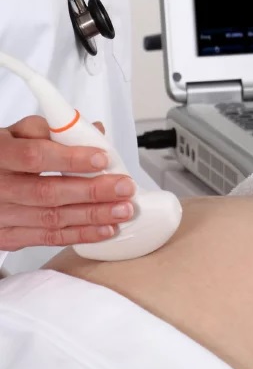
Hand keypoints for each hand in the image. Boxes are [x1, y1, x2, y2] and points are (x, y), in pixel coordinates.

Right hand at [0, 115, 135, 250]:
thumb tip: (96, 131)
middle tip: (124, 187)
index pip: (35, 156)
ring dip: (92, 216)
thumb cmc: (4, 156)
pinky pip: (48, 239)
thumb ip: (56, 130)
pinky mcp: (7, 238)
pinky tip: (105, 229)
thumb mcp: (20, 134)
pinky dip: (80, 235)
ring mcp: (1, 216)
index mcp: (1, 155)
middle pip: (47, 192)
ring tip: (123, 210)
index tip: (102, 159)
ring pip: (51, 219)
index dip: (70, 159)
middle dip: (91, 192)